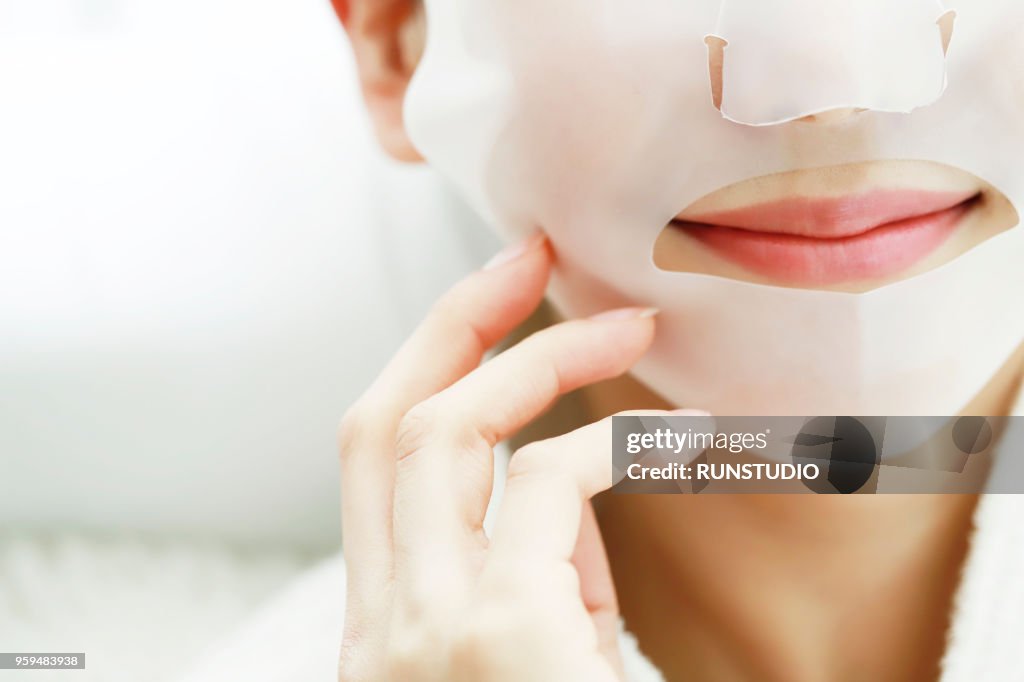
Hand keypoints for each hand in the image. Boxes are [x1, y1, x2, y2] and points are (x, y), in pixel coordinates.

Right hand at [337, 232, 666, 680]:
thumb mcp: (544, 656)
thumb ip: (548, 574)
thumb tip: (567, 479)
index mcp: (386, 629)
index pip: (376, 466)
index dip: (425, 365)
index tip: (490, 304)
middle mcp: (383, 626)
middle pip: (384, 425)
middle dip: (456, 322)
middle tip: (529, 258)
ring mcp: (427, 626)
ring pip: (441, 430)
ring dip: (543, 356)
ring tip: (627, 328)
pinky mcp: (500, 629)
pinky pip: (547, 476)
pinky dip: (616, 439)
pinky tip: (679, 436)